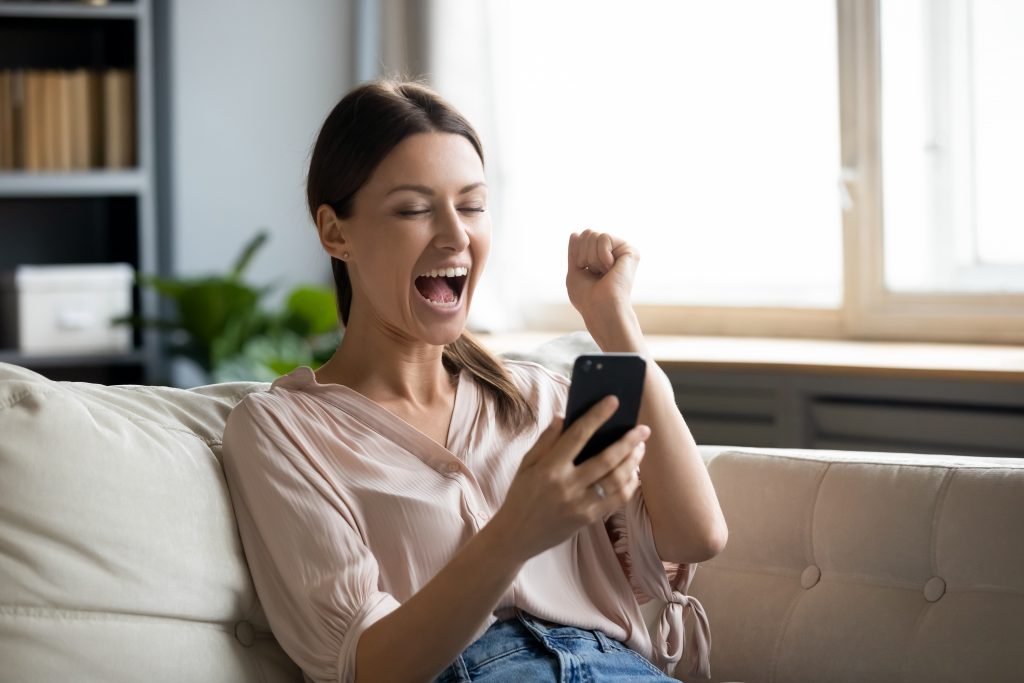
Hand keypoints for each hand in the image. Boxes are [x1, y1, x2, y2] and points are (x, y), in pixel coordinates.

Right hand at [491, 396, 649, 562]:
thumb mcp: (526, 465)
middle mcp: (567, 486)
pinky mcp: (587, 519)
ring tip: (640, 448)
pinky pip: (616, 500)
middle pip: (607, 459)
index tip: (613, 401)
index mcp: (549, 468)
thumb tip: (564, 417)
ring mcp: (579, 504)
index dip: (597, 416)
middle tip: (643, 429)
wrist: (516, 536)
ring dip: (633, 462)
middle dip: (629, 442)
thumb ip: (546, 440)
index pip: (578, 435)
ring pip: (617, 480)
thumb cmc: (521, 495)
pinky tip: (633, 473)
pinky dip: (629, 485)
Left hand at [566, 230, 639, 324]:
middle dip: (584, 253)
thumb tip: (575, 234)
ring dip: (591, 257)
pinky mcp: (630, 251)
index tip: (585, 270)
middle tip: (594, 272)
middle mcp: (612, 254)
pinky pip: (605, 237)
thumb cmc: (587, 298)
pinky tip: (610, 268)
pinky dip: (601, 255)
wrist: (600, 308)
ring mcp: (622, 252)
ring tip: (602, 272)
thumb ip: (575, 252)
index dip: (577, 253)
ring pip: (595, 234)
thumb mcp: (575, 272)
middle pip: (588, 233)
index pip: (583, 238)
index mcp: (600, 259)